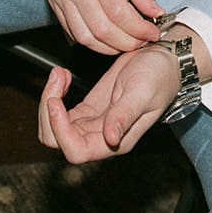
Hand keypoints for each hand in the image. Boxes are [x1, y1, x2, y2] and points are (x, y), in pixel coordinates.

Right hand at [28, 0, 165, 53]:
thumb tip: (155, 13)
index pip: (119, 13)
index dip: (139, 29)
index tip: (153, 31)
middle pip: (102, 30)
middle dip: (127, 43)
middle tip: (143, 40)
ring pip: (85, 37)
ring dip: (109, 47)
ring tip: (127, 42)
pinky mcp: (54, 0)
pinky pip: (71, 30)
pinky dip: (91, 40)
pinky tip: (106, 37)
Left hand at [37, 48, 177, 162]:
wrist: (163, 61)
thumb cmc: (159, 77)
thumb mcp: (142, 93)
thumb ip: (125, 115)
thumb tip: (111, 138)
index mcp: (116, 142)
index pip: (76, 151)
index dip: (60, 132)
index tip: (56, 102)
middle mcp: (101, 138)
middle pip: (57, 142)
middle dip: (48, 114)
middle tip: (56, 82)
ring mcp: (92, 124)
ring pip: (54, 127)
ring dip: (49, 101)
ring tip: (59, 74)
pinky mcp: (86, 110)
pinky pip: (60, 111)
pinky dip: (55, 92)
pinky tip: (63, 75)